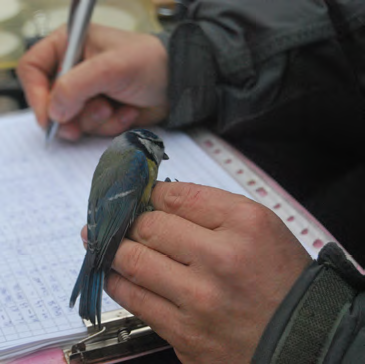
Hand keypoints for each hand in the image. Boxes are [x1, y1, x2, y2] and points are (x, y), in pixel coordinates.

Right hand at [16, 24, 168, 140]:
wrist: (177, 84)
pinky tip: (129, 112)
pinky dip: (112, 126)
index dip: (36, 94)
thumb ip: (76, 86)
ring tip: (115, 108)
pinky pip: (95, 129)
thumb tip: (53, 111)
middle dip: (71, 115)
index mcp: (69, 47)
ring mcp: (88, 95)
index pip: (34, 69)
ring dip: (96, 120)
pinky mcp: (102, 113)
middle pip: (51, 102)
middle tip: (84, 121)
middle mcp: (75, 72)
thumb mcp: (110, 68)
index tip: (49, 117)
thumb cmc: (149, 64)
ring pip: (73, 120)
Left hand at [81, 182, 310, 362]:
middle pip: (150, 226)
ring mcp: (199, 299)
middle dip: (130, 218)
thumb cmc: (280, 277)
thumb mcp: (259, 225)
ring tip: (102, 238)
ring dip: (112, 246)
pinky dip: (116, 279)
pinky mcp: (184, 332)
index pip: (179, 196)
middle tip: (119, 216)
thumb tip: (162, 199)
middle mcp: (221, 258)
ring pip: (133, 260)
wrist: (302, 336)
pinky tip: (114, 270)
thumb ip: (210, 207)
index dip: (153, 193)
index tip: (145, 196)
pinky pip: (134, 299)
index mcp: (244, 224)